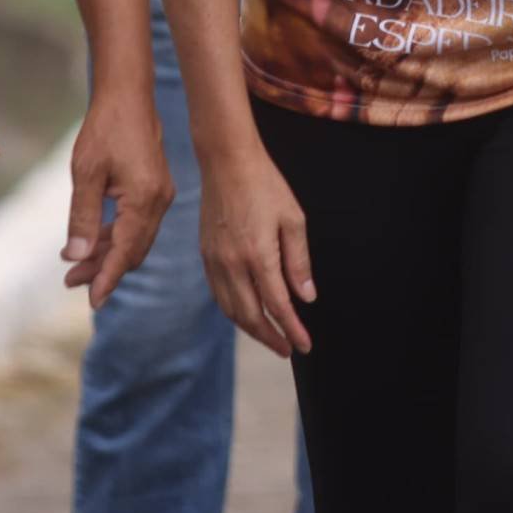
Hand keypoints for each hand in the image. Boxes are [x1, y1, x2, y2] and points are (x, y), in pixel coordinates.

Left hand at [62, 93, 174, 308]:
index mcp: (144, 200)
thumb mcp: (86, 174)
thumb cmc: (105, 130)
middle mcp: (158, 202)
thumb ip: (83, 217)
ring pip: (135, 239)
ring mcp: (160, 196)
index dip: (107, 278)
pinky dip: (115, 236)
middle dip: (103, 270)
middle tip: (70, 283)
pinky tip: (92, 240)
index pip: (125, 253)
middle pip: (133, 251)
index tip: (92, 302)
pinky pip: (136, 224)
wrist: (128, 97)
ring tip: (73, 267)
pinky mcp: (154, 189)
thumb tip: (77, 256)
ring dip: (107, 254)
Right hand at [199, 148, 314, 357]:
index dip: (292, 329)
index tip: (304, 345)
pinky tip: (247, 314)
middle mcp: (232, 264)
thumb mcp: (293, 219)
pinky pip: (219, 295)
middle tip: (288, 350)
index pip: (277, 305)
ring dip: (251, 329)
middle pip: (251, 316)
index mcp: (258, 255)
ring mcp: (215, 261)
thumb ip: (298, 261)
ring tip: (271, 337)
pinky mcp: (206, 255)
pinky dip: (234, 312)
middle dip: (271, 338)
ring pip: (232, 310)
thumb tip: (306, 297)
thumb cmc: (266, 186)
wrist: (227, 162)